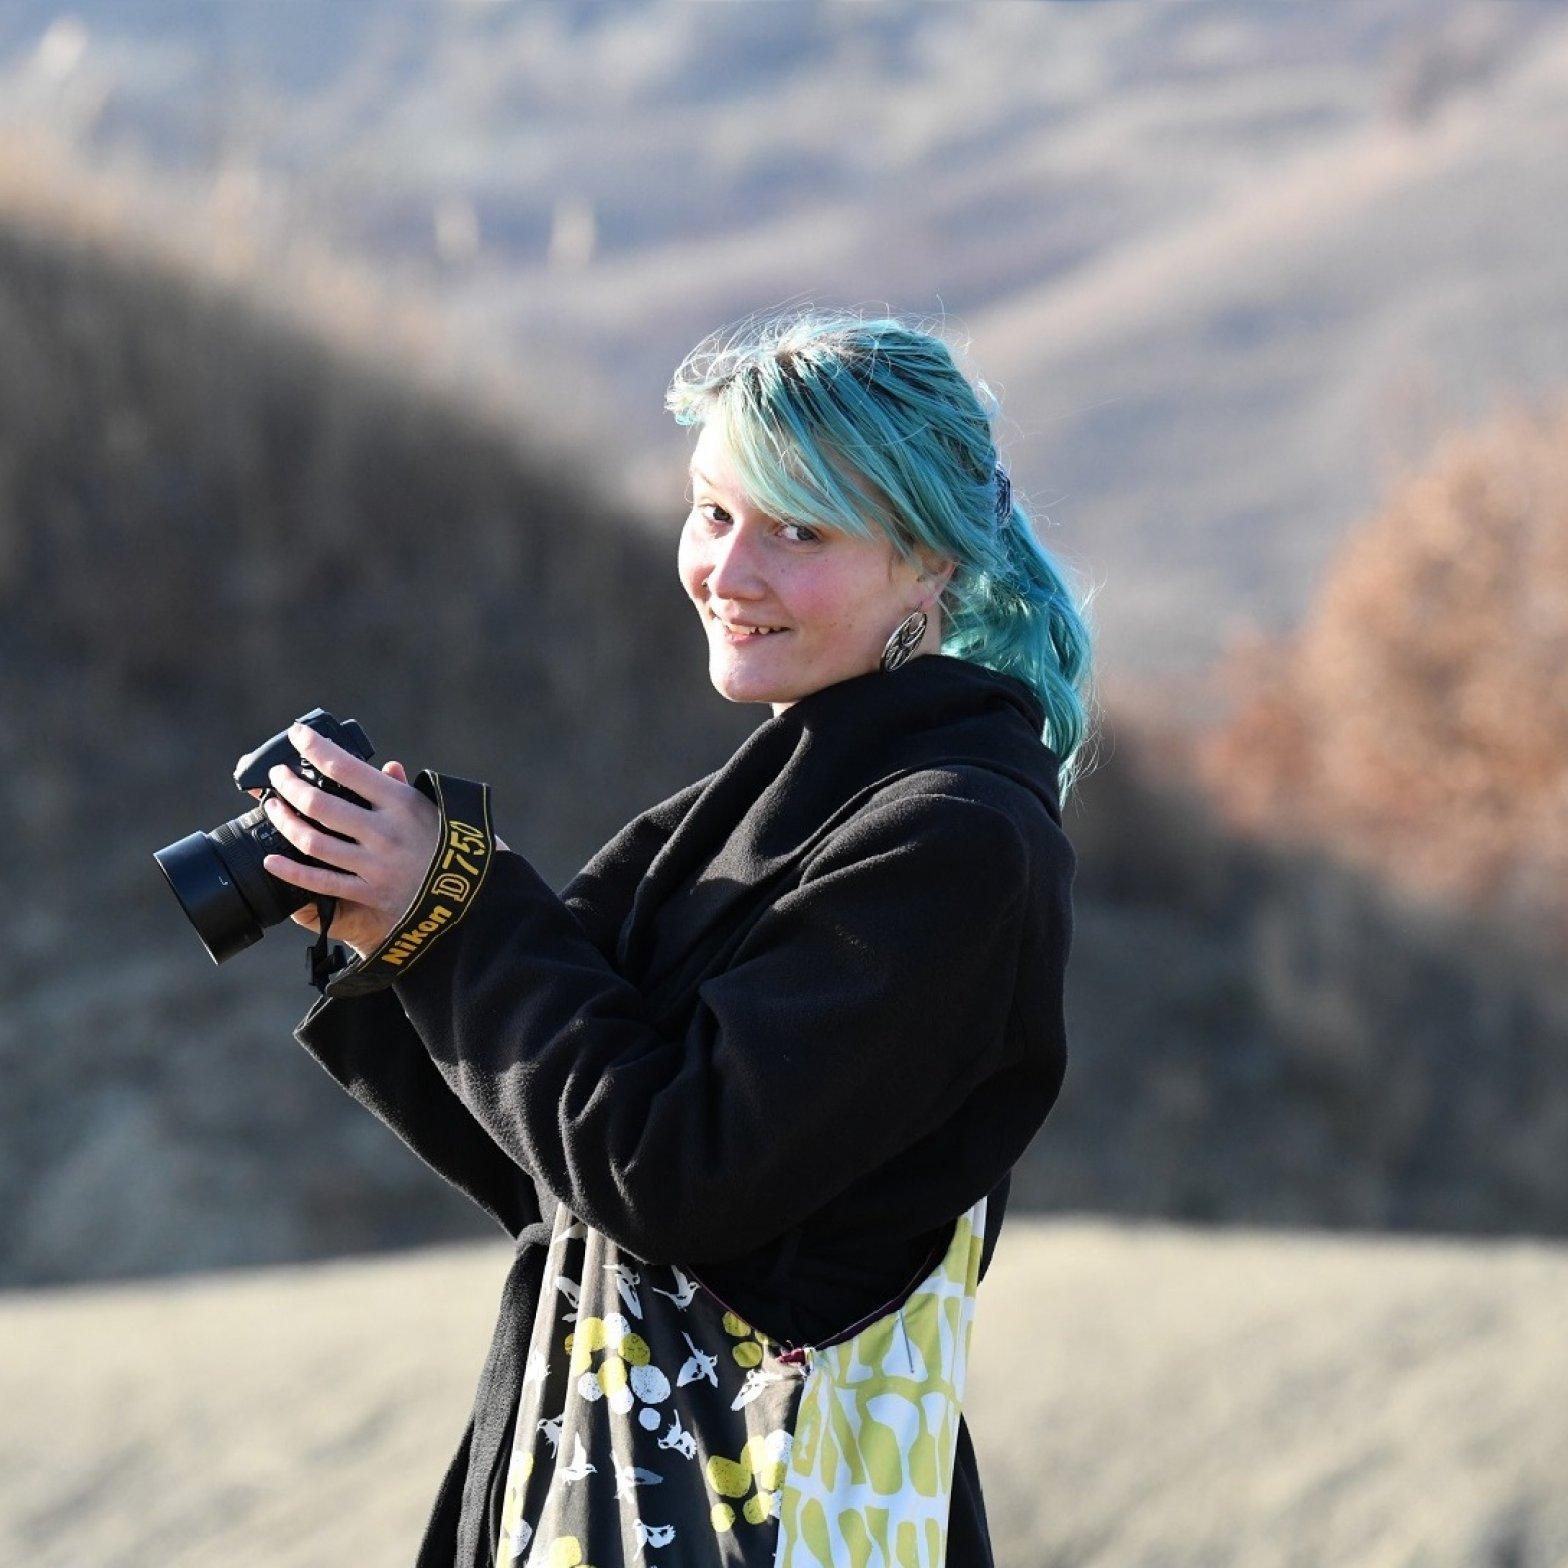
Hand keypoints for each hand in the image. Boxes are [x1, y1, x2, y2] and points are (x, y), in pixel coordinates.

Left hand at [244, 722, 442, 960]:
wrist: (475, 894)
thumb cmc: (453, 843)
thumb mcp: (435, 808)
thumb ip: (405, 788)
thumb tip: (387, 766)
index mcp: (401, 802)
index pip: (346, 768)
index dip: (315, 748)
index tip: (297, 734)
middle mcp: (385, 832)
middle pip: (319, 805)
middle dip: (289, 786)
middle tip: (278, 776)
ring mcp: (375, 865)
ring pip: (313, 842)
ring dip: (285, 821)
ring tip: (273, 807)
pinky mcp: (369, 894)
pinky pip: (320, 882)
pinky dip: (291, 870)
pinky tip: (271, 860)